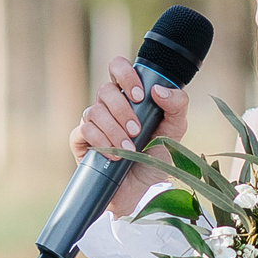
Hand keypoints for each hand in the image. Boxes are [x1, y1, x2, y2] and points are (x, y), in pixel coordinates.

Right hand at [70, 56, 190, 162]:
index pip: (117, 67)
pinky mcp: (81, 140)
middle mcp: (108, 105)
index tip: (139, 95)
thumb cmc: (155, 157)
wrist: (140, 190)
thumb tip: (158, 91)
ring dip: (113, 130)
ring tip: (128, 148)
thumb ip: (177, 106)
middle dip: (122, 111)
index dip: (125, 74)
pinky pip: (83, 130)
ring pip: (94, 111)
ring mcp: (92, 121)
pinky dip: (101, 142)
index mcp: (129, 95)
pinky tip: (113, 155)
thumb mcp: (174, 131)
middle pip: (106, 90)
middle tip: (137, 131)